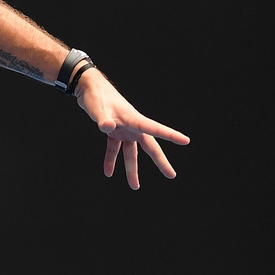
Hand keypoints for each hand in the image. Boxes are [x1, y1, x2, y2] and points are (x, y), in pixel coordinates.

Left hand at [74, 70, 189, 189]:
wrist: (88, 87)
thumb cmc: (96, 96)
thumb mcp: (98, 108)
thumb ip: (103, 119)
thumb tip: (107, 127)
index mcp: (134, 119)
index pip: (155, 129)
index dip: (171, 135)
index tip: (186, 141)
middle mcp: (132, 126)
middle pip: (150, 146)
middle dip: (160, 162)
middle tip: (171, 175)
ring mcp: (124, 129)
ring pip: (132, 152)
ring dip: (132, 169)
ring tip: (135, 186)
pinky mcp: (114, 130)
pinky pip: (115, 148)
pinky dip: (112, 159)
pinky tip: (109, 172)